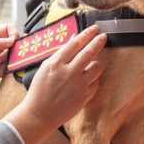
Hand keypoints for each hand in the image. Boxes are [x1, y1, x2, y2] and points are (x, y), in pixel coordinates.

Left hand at [0, 23, 15, 112]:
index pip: (9, 28)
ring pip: (13, 57)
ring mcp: (0, 55)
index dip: (14, 35)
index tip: (13, 44)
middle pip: (14, 44)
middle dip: (9, 54)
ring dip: (3, 65)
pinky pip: (9, 67)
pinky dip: (1, 72)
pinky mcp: (2, 66)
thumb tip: (13, 40)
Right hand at [4, 25, 106, 143]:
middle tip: (103, 36)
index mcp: (56, 63)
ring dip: (96, 63)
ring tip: (91, 65)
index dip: (87, 34)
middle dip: (99, 41)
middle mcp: (68, 73)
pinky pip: (96, 82)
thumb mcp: (45, 68)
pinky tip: (86, 81)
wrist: (40, 114)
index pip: (76, 43)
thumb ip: (60, 54)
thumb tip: (74, 40)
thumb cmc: (40, 90)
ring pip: (97, 67)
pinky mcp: (85, 96)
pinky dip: (93, 79)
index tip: (94, 29)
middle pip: (90, 52)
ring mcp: (78, 85)